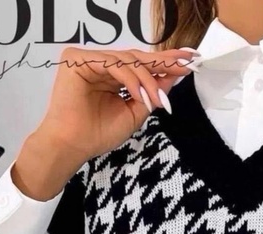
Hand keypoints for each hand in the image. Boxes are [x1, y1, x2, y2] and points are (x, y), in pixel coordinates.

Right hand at [19, 46, 196, 190]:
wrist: (73, 146)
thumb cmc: (98, 134)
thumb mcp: (134, 113)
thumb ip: (151, 94)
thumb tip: (172, 78)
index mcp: (113, 76)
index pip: (142, 66)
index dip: (165, 64)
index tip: (189, 64)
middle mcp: (101, 64)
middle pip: (136, 58)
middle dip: (164, 62)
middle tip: (186, 65)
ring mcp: (89, 60)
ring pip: (127, 61)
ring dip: (148, 81)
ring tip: (159, 101)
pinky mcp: (77, 60)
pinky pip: (112, 64)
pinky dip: (130, 80)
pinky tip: (141, 95)